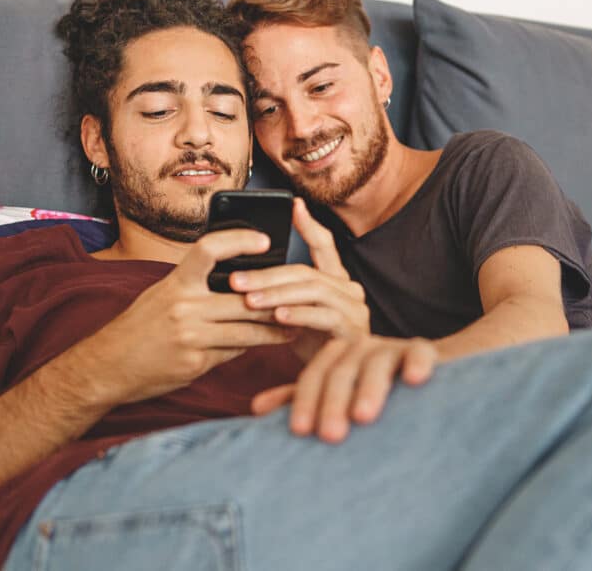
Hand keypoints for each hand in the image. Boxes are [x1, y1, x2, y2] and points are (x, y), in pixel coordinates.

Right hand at [87, 229, 294, 404]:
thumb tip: (238, 285)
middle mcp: (184, 307)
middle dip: (275, 300)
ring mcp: (191, 337)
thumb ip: (196, 288)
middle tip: (301, 297)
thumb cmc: (138, 327)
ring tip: (295, 326)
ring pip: (247, 330)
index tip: (265, 240)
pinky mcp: (195, 363)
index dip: (239, 240)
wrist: (107, 366)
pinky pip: (232, 353)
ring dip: (274, 330)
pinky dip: (249, 347)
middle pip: (244, 299)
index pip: (209, 248)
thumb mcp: (161, 295)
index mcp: (175, 282)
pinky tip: (265, 344)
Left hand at [230, 198, 368, 360]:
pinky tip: (277, 317)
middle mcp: (350, 290)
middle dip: (268, 275)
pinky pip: (324, 316)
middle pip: (306, 272)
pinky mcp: (353, 331)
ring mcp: (355, 309)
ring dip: (277, 294)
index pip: (325, 245)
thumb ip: (281, 293)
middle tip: (236, 280)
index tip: (293, 205)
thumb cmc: (311, 346)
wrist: (338, 386)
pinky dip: (299, 314)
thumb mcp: (294, 314)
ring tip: (249, 300)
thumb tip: (241, 275)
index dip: (309, 225)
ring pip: (312, 290)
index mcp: (336, 280)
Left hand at [251, 334, 437, 442]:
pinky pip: (419, 353)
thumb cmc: (366, 390)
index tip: (299, 431)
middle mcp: (358, 346)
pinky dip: (417, 362)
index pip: (313, 377)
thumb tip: (255, 408)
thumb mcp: (331, 393)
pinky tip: (414, 380)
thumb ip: (297, 398)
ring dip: (369, 388)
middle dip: (333, 402)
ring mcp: (389, 347)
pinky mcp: (421, 351)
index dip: (304, 402)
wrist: (416, 372)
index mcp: (333, 354)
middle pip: (340, 371)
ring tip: (363, 416)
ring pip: (376, 364)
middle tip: (329, 435)